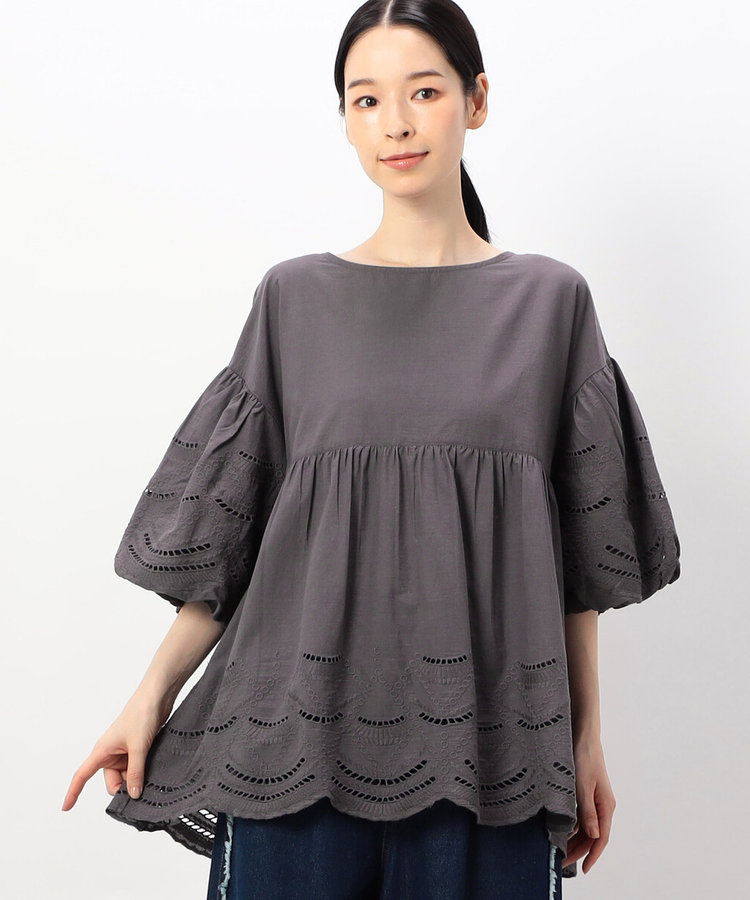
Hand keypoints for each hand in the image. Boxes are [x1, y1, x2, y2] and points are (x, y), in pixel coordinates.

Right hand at [61, 688, 173, 810]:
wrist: (157, 697)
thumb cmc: (141, 715)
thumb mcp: (138, 747)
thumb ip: (136, 772)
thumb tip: (133, 795)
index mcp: (102, 751)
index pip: (82, 775)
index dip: (73, 792)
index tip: (66, 808)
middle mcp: (110, 753)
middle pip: (112, 782)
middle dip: (124, 788)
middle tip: (139, 789)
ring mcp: (124, 752)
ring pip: (126, 777)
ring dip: (136, 779)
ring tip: (150, 772)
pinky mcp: (136, 750)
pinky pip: (136, 769)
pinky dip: (143, 772)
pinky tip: (153, 770)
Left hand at [562, 734, 615, 873]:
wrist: (583, 736)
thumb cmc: (584, 758)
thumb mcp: (582, 786)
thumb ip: (587, 812)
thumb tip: (593, 837)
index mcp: (606, 806)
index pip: (601, 838)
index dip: (593, 855)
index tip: (584, 869)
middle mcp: (603, 806)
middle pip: (593, 836)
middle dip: (580, 850)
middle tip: (562, 861)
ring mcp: (595, 800)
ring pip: (587, 827)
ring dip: (575, 839)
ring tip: (560, 849)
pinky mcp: (586, 793)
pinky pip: (582, 816)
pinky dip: (573, 826)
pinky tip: (562, 830)